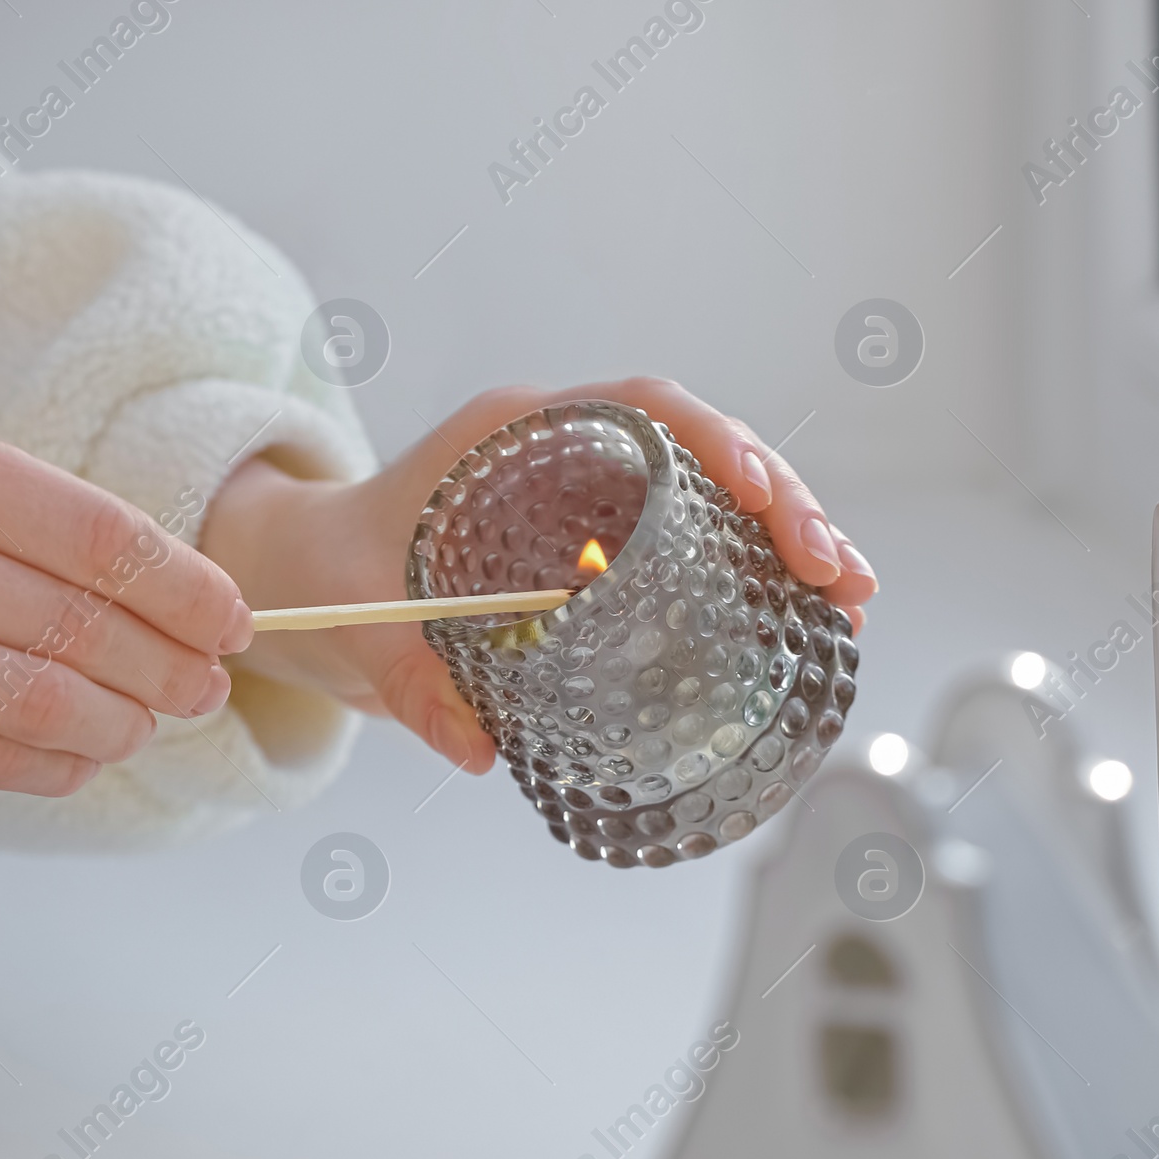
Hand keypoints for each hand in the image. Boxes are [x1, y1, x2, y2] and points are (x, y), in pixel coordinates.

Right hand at [0, 412, 252, 794]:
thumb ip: (22, 526)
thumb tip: (172, 598)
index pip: (100, 536)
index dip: (186, 589)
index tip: (232, 620)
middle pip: (85, 627)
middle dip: (168, 668)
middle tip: (204, 687)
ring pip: (48, 702)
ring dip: (120, 724)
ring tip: (144, 725)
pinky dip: (56, 765)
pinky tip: (81, 759)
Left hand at [200, 379, 876, 773]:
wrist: (309, 581)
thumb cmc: (330, 577)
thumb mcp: (361, 628)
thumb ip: (410, 684)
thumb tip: (476, 749)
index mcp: (515, 436)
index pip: (640, 408)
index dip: (711, 441)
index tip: (759, 491)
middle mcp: (569, 454)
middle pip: (704, 453)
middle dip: (784, 502)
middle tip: (836, 573)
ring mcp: (594, 501)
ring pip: (716, 500)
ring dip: (790, 541)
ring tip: (850, 600)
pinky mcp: (604, 551)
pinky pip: (696, 547)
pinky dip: (756, 578)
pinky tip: (810, 621)